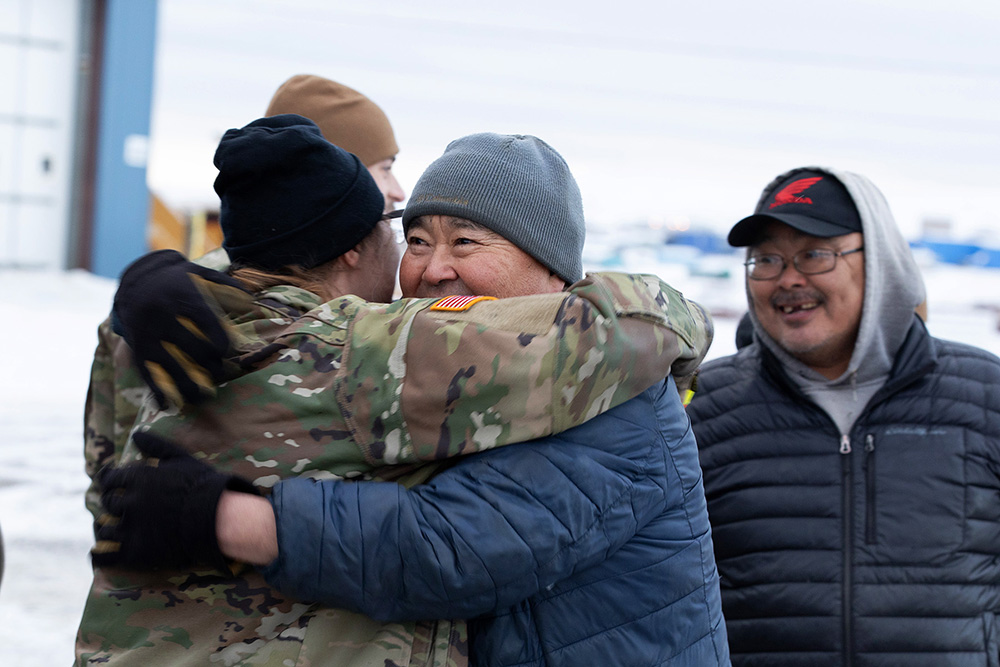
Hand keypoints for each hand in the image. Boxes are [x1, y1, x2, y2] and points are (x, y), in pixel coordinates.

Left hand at [92, 431, 257, 570]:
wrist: (217, 518)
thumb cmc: (202, 486)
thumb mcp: (181, 459)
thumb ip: (157, 445)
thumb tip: (136, 433)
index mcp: (137, 479)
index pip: (108, 478)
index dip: (108, 480)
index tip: (112, 482)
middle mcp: (128, 503)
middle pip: (108, 503)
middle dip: (112, 504)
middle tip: (120, 507)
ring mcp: (130, 529)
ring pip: (104, 530)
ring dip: (107, 529)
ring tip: (113, 531)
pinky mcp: (134, 553)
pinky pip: (106, 557)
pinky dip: (99, 557)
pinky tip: (100, 555)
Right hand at [112, 249, 245, 407]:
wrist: (136, 279)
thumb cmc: (179, 280)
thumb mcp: (201, 273)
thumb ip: (226, 285)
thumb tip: (252, 299)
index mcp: (183, 297)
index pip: (206, 322)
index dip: (220, 341)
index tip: (227, 352)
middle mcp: (164, 316)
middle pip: (191, 347)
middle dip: (210, 365)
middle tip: (222, 374)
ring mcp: (148, 333)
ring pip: (169, 365)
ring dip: (187, 385)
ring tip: (203, 397)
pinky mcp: (137, 346)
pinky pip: (145, 370)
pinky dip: (155, 390)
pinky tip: (165, 405)